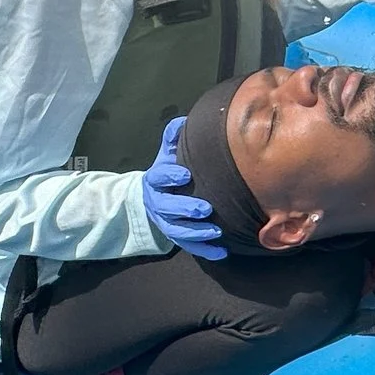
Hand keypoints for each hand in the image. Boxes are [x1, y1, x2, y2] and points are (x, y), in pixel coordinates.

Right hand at [144, 116, 224, 260]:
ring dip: (196, 233)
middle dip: (185, 208)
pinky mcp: (177, 237)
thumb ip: (172, 138)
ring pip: (177, 231)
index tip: (185, 174)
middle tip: (204, 209)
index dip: (169, 176)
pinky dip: (205, 251)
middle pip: (167, 208)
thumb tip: (183, 121)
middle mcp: (158, 203)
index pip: (158, 177)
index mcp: (155, 180)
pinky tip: (222, 252)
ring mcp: (166, 222)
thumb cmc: (167, 171)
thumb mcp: (166, 153)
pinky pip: (189, 247)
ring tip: (215, 231)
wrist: (153, 196)